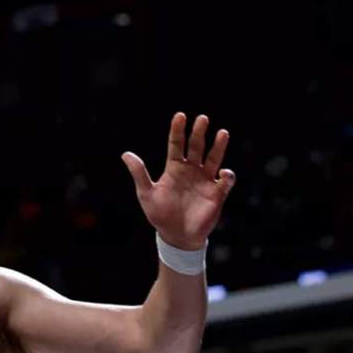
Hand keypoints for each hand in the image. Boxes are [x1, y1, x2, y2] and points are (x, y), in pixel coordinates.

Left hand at [122, 113, 236, 249]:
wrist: (176, 235)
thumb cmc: (159, 214)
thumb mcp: (146, 193)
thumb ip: (139, 173)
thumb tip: (125, 154)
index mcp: (174, 168)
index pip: (176, 144)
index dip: (178, 130)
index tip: (180, 116)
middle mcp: (191, 171)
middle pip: (196, 147)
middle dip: (199, 133)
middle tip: (202, 118)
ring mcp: (205, 180)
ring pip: (213, 158)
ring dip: (218, 146)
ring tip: (222, 132)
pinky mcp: (217, 193)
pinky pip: (226, 181)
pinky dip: (227, 175)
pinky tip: (223, 173)